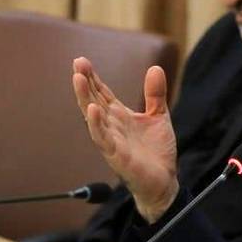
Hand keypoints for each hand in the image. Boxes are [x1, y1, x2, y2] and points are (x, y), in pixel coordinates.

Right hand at [73, 58, 178, 222]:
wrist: (164, 181)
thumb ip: (155, 94)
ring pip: (93, 117)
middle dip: (84, 83)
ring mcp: (112, 140)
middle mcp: (112, 126)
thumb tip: (156, 68)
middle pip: (93, 100)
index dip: (92, 78)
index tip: (82, 61)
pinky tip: (92, 110)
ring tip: (77, 80)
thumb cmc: (156, 151)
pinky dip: (96, 124)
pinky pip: (103, 138)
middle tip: (77, 63)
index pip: (102, 93)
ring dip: (84, 98)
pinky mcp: (116, 155)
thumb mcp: (159, 116)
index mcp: (120, 116)